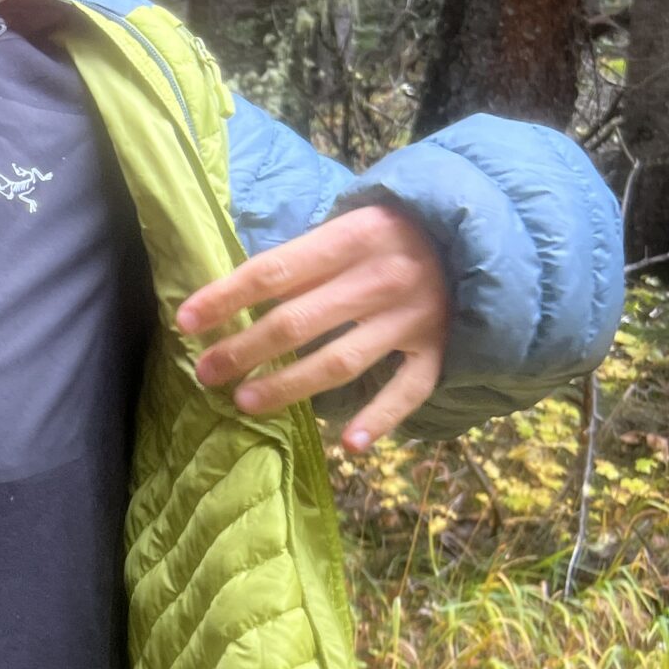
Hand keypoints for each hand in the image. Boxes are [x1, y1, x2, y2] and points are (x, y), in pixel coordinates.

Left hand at [173, 204, 451, 452]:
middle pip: (299, 322)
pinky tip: (348, 445)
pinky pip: (408, 390)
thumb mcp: (352, 223)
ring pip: (340, 362)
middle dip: (244, 350)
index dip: (226, 298)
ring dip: (289, 386)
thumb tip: (234, 293)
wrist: (482, 235)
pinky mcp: (440, 350)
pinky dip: (381, 418)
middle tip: (206, 372)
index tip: (186, 321)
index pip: (275, 272)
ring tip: (246, 402)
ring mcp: (414, 317)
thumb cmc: (395, 232)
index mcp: (354, 237)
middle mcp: (383, 277)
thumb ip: (305, 255)